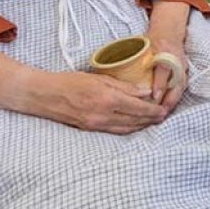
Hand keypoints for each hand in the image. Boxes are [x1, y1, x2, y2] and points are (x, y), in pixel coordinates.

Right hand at [19, 69, 168, 134]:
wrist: (45, 95)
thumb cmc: (70, 81)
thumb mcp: (99, 77)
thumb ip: (124, 86)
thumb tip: (146, 91)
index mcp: (108, 99)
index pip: (138, 108)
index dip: (153, 110)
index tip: (164, 108)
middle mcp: (104, 115)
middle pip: (135, 121)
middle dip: (151, 119)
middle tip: (163, 116)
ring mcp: (97, 125)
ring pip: (127, 129)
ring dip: (142, 126)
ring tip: (153, 121)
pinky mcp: (91, 129)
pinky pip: (116, 131)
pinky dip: (129, 128)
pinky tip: (135, 125)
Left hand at [145, 0, 190, 110]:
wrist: (169, 32)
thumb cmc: (152, 41)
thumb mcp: (142, 46)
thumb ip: (134, 59)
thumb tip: (117, 76)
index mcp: (164, 50)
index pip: (163, 70)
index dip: (159, 85)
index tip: (154, 97)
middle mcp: (176, 59)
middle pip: (176, 83)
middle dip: (168, 99)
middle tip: (159, 113)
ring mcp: (183, 67)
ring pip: (180, 88)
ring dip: (171, 102)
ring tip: (161, 115)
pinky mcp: (184, 74)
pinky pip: (180, 90)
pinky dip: (174, 100)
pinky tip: (165, 109)